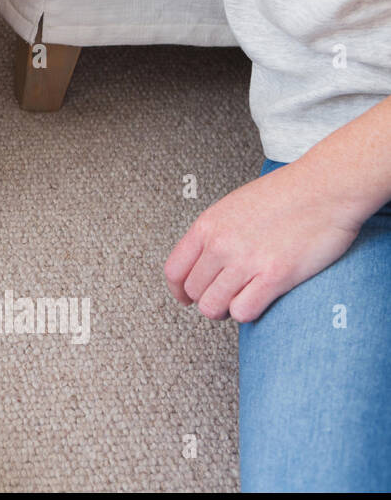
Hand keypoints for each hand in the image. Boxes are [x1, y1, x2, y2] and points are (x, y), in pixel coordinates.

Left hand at [163, 159, 364, 321]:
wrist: (326, 187)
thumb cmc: (287, 193)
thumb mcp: (234, 206)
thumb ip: (216, 232)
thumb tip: (205, 259)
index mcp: (208, 225)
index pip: (174, 270)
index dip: (179, 290)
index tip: (186, 297)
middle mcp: (221, 244)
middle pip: (194, 291)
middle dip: (208, 299)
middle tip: (226, 297)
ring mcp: (245, 261)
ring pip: (213, 307)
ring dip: (226, 309)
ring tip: (242, 300)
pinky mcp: (274, 276)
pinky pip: (243, 311)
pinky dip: (248, 312)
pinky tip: (260, 299)